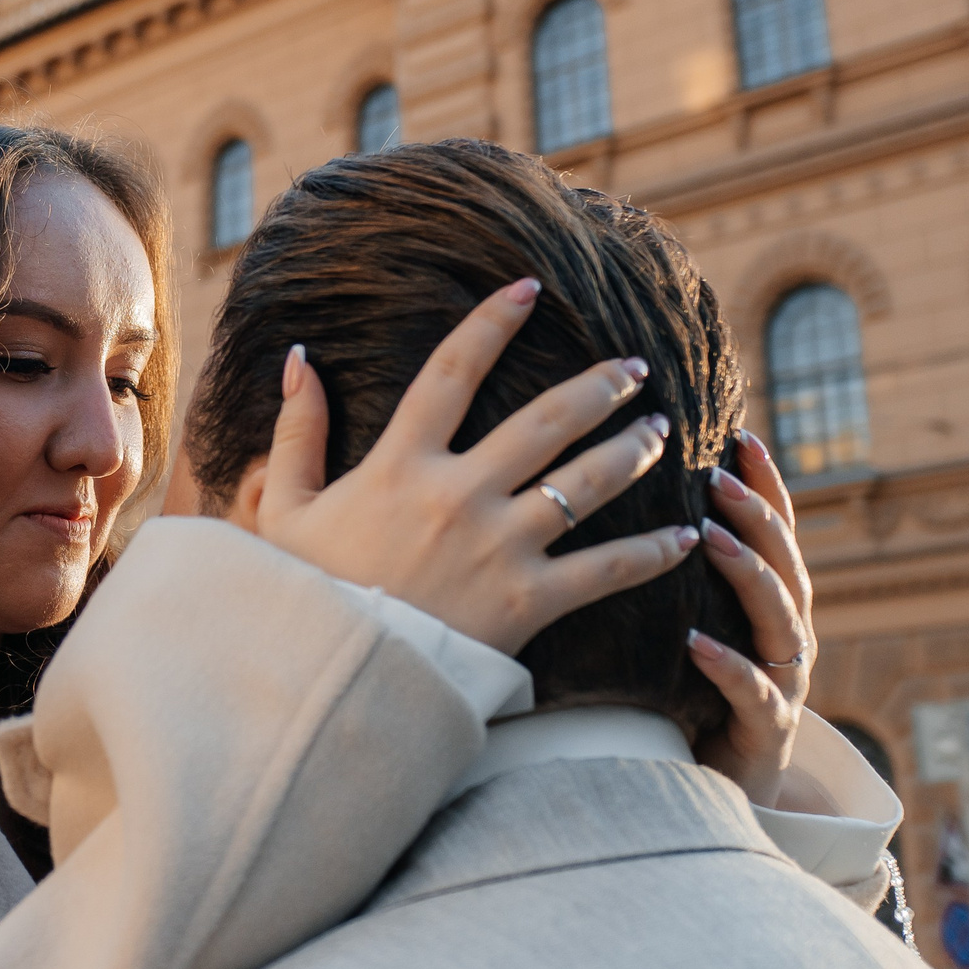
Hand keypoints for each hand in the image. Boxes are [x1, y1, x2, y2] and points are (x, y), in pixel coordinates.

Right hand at [253, 279, 700, 654]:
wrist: (330, 680)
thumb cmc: (305, 596)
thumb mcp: (283, 510)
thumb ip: (295, 433)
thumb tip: (298, 360)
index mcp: (400, 463)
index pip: (452, 369)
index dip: (492, 321)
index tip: (530, 288)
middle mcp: (458, 493)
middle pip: (546, 419)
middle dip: (599, 386)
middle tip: (634, 369)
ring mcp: (499, 546)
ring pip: (586, 481)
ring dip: (633, 450)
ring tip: (660, 432)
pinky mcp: (527, 601)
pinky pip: (605, 569)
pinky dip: (652, 552)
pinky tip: (685, 535)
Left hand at [686, 430, 815, 805]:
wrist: (728, 786)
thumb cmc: (700, 693)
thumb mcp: (696, 623)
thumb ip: (683, 573)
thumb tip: (640, 502)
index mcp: (773, 602)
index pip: (776, 529)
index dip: (765, 482)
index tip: (741, 433)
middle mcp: (787, 632)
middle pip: (784, 560)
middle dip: (756, 514)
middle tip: (719, 475)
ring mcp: (786, 680)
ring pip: (778, 617)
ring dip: (748, 574)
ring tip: (712, 541)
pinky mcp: (769, 729)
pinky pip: (753, 692)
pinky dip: (728, 665)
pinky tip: (696, 643)